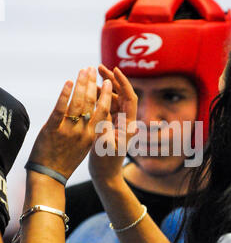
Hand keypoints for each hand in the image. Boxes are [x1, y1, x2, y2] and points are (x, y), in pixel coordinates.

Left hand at [28, 67, 112, 179]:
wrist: (50, 175)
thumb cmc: (68, 162)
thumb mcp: (85, 147)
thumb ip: (93, 130)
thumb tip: (98, 116)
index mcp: (93, 134)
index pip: (104, 110)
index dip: (107, 94)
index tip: (109, 81)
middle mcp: (84, 131)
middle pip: (92, 102)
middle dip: (93, 83)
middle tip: (93, 68)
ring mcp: (68, 130)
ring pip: (78, 103)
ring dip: (81, 84)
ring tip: (83, 70)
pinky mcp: (52, 130)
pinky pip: (60, 109)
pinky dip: (64, 95)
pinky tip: (68, 82)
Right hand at [89, 64, 137, 182]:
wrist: (105, 175)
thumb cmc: (106, 162)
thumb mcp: (103, 142)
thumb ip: (104, 123)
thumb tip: (102, 104)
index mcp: (129, 124)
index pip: (130, 97)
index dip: (123, 82)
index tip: (114, 69)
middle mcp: (126, 121)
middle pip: (121, 95)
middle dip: (111, 80)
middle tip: (98, 67)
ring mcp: (119, 123)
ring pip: (112, 100)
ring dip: (102, 88)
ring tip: (90, 77)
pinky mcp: (110, 126)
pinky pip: (105, 107)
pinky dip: (98, 98)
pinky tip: (88, 91)